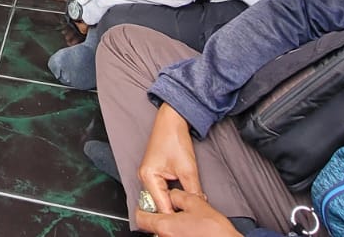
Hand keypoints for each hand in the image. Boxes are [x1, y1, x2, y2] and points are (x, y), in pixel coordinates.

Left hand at [136, 190, 239, 236]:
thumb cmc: (213, 230)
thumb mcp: (196, 203)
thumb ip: (178, 196)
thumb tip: (172, 194)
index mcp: (164, 226)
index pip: (140, 217)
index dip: (143, 208)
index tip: (147, 203)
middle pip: (152, 226)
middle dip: (159, 215)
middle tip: (170, 208)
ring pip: (163, 232)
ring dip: (169, 224)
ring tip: (184, 218)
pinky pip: (172, 236)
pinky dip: (176, 231)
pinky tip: (189, 227)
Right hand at [138, 104, 201, 225]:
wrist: (173, 120)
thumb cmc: (174, 138)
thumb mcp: (188, 169)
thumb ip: (192, 190)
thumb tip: (199, 204)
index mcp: (148, 177)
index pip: (161, 205)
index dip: (173, 215)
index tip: (184, 223)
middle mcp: (145, 177)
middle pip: (158, 203)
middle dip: (172, 210)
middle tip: (186, 217)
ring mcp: (149, 175)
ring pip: (160, 197)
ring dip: (172, 202)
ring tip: (185, 209)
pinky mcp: (155, 172)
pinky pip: (162, 190)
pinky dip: (171, 195)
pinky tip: (181, 197)